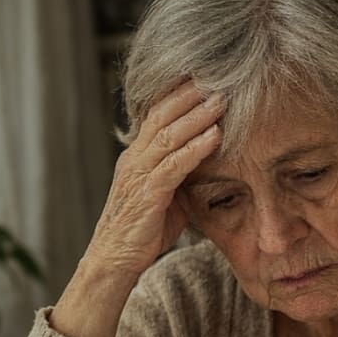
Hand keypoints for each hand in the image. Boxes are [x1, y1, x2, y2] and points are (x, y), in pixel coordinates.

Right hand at [86, 81, 224, 278]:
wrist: (115, 260)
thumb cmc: (143, 229)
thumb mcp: (166, 193)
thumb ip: (181, 172)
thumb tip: (208, 157)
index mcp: (137, 155)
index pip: (157, 114)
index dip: (179, 93)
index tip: (204, 76)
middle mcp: (134, 159)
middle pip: (162, 115)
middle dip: (189, 94)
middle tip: (217, 76)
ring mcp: (138, 175)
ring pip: (168, 136)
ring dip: (197, 116)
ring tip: (221, 100)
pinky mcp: (146, 195)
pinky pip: (173, 166)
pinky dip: (195, 149)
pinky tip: (214, 136)